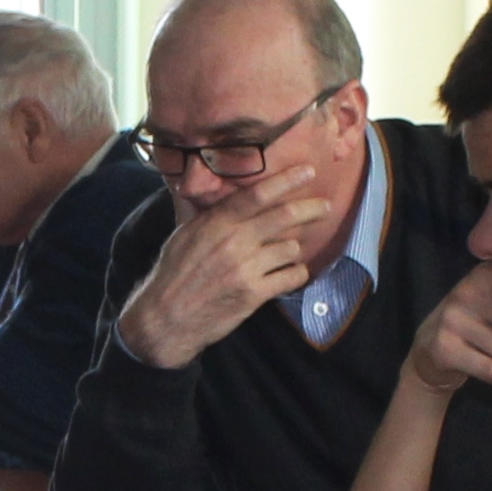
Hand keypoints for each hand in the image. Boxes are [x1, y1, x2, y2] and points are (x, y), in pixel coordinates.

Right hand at [111, 163, 333, 369]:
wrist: (166, 318)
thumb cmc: (173, 273)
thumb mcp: (182, 233)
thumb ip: (198, 207)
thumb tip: (195, 178)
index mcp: (216, 223)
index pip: (257, 194)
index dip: (286, 180)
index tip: (308, 172)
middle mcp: (233, 242)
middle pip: (285, 216)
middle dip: (311, 209)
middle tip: (325, 207)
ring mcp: (245, 269)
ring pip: (291, 248)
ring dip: (293, 249)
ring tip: (286, 253)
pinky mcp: (253, 294)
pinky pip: (291, 276)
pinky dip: (295, 274)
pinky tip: (288, 274)